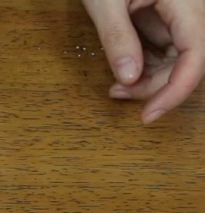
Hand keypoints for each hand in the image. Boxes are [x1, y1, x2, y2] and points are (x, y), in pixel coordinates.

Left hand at [82, 0, 204, 123]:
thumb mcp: (104, 2)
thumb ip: (117, 38)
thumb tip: (128, 79)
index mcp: (187, 1)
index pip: (196, 55)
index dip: (175, 90)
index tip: (149, 115)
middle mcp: (192, 8)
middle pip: (189, 60)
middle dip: (156, 85)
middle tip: (118, 94)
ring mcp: (180, 12)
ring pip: (178, 57)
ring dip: (150, 78)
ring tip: (115, 86)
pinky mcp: (167, 16)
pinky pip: (165, 47)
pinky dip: (145, 64)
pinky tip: (123, 72)